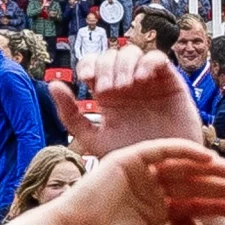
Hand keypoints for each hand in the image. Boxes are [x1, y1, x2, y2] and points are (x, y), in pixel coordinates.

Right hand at [38, 139, 224, 224]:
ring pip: (183, 167)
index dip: (220, 207)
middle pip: (194, 185)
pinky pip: (163, 150)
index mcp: (156, 210)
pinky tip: (209, 158)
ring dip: (211, 169)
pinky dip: (185, 151)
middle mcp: (150, 189)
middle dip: (222, 188)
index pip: (194, 205)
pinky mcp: (129, 159)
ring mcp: (141, 173)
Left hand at [52, 44, 206, 156]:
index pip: (93, 65)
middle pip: (111, 56)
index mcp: (107, 95)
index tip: (87, 80)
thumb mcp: (95, 140)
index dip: (88, 64)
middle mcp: (127, 84)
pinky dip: (148, 62)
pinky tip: (142, 80)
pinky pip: (158, 59)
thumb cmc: (133, 158)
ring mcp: (149, 82)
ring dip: (124, 65)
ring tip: (126, 86)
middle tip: (109, 89)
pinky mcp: (170, 82)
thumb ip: (71, 115)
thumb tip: (54, 84)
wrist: (167, 171)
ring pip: (132, 53)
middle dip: (107, 68)